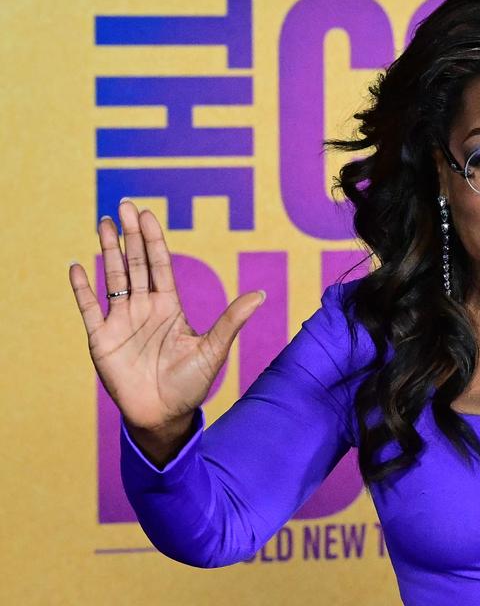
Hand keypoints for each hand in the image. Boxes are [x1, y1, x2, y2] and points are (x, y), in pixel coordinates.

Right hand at [68, 201, 263, 464]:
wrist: (164, 416)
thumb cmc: (190, 384)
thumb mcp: (213, 350)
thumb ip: (231, 321)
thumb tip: (261, 295)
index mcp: (169, 306)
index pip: (159, 265)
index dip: (153, 239)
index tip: (147, 214)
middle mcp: (144, 308)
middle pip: (135, 263)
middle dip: (130, 235)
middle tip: (123, 204)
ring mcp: (121, 321)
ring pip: (112, 277)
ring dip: (107, 251)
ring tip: (102, 222)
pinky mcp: (101, 338)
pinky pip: (88, 308)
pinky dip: (81, 288)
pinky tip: (77, 265)